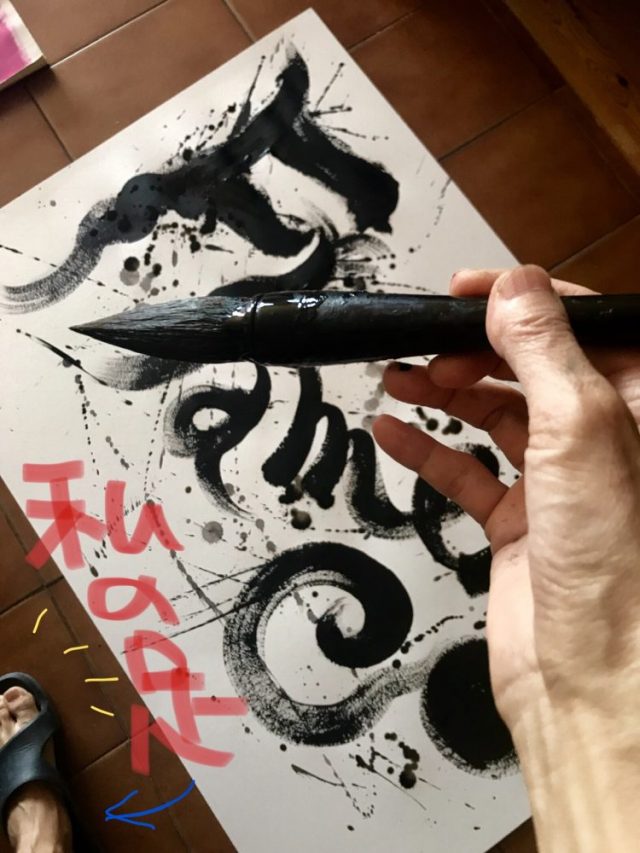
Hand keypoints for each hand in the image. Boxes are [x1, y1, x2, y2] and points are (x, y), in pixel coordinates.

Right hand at [373, 265, 639, 848]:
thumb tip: (515, 287)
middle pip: (529, 368)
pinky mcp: (520, 522)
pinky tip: (396, 432)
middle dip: (474, 350)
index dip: (521, 301)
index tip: (467, 291)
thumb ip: (544, 352)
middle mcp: (600, 441)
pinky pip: (467, 471)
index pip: (578, 327)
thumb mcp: (579, 433)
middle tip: (427, 346)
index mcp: (636, 407)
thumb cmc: (617, 569)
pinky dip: (430, 449)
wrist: (589, 683)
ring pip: (494, 415)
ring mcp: (558, 483)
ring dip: (446, 392)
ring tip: (401, 376)